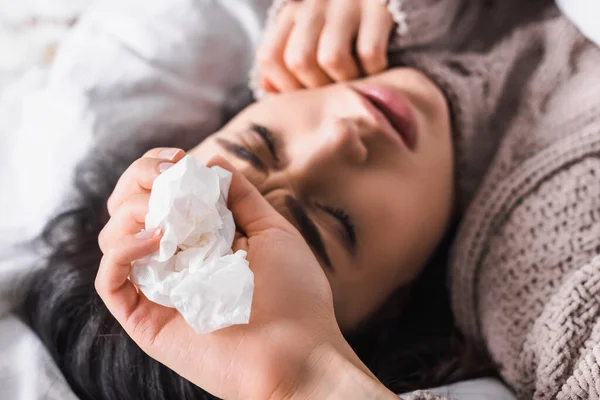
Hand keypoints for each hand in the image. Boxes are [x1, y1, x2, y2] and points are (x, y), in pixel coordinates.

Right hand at [96, 148, 378, 398]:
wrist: (298, 351)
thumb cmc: (294, 293)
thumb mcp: (272, 231)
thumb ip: (241, 196)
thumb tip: (210, 159)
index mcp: (198, 238)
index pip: (155, 194)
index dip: (155, 167)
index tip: (176, 157)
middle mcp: (172, 260)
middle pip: (125, 209)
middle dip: (138, 180)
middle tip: (166, 177)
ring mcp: (156, 288)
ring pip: (111, 238)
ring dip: (130, 210)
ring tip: (167, 214)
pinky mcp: (144, 318)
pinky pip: (109, 279)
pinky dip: (122, 250)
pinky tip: (156, 239)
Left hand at [256, 0, 394, 92]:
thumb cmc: (339, 34)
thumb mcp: (305, 41)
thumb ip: (283, 66)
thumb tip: (269, 90)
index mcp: (291, 13)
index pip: (270, 57)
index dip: (284, 86)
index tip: (304, 95)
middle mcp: (314, 3)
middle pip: (299, 60)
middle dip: (317, 87)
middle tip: (333, 93)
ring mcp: (347, 3)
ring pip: (332, 57)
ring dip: (345, 82)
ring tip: (354, 83)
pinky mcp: (379, 8)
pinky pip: (369, 52)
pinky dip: (373, 71)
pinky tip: (375, 71)